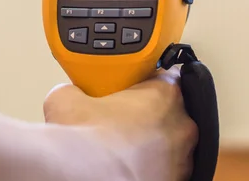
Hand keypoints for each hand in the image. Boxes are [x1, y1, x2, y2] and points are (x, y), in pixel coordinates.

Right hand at [43, 67, 197, 180]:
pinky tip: (130, 168)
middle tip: (123, 123)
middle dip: (150, 118)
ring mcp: (183, 158)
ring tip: (125, 150)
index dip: (148, 85)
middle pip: (171, 113)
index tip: (132, 91)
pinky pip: (167, 171)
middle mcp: (182, 125)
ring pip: (171, 145)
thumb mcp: (66, 99)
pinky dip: (152, 170)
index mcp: (165, 94)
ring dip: (153, 146)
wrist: (86, 175)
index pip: (167, 77)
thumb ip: (76, 89)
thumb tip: (70, 93)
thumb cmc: (84, 141)